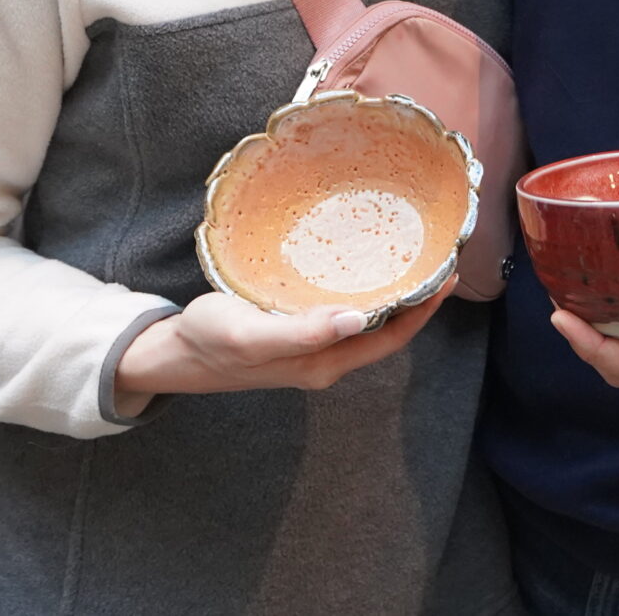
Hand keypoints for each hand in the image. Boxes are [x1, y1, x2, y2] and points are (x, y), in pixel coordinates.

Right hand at [110, 286, 450, 417]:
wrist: (172, 354)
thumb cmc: (208, 341)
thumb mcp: (250, 334)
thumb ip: (302, 332)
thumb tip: (357, 321)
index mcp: (322, 363)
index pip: (390, 339)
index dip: (422, 311)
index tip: (446, 276)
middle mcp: (325, 359)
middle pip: (386, 331)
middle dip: (416, 299)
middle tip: (438, 256)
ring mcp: (311, 347)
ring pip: (366, 321)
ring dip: (391, 293)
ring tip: (411, 255)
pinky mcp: (296, 332)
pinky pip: (344, 312)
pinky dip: (363, 290)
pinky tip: (363, 264)